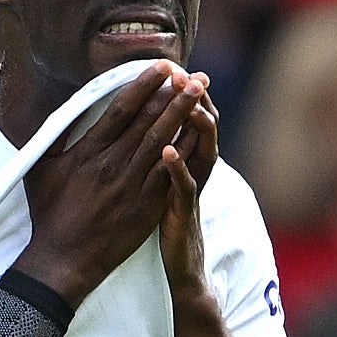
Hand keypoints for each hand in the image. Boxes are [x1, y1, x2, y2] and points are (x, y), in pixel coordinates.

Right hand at [16, 67, 194, 299]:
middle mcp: (112, 164)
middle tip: (192, 73)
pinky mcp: (146, 207)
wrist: (62, 260)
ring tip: (200, 92)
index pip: (120, 108)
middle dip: (172, 93)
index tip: (161, 67)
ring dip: (183, 114)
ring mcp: (131, 186)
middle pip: (148, 120)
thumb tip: (64, 107)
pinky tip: (199, 134)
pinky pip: (170, 173)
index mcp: (87, 152)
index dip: (142, 84)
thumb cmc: (48, 214)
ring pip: (163, 142)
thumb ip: (54, 136)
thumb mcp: (41, 169)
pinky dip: (185, 151)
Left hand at [153, 80, 220, 304]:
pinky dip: (179, 169)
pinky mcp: (183, 213)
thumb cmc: (163, 223)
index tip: (171, 69)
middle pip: (200, 128)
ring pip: (200, 151)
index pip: (187, 119)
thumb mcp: (160, 184)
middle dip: (193, 100)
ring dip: (195, 125)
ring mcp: (190, 192)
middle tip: (187, 74)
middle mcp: (193, 171)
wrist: (181, 268)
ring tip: (188, 100)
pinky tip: (169, 151)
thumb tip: (136, 127)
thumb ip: (154, 156)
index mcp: (183, 161)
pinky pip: (184, 188)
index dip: (182, 94)